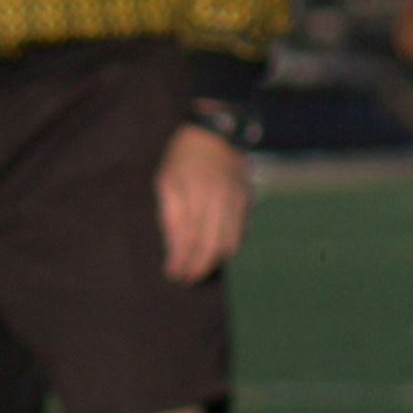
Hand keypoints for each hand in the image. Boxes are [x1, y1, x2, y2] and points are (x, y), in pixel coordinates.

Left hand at [155, 121, 249, 284]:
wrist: (215, 132)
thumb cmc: (182, 158)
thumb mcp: (166, 180)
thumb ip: (170, 215)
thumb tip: (173, 249)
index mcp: (194, 192)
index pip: (188, 237)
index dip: (180, 261)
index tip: (172, 274)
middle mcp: (218, 198)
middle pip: (210, 245)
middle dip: (197, 267)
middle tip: (186, 279)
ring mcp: (236, 199)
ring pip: (229, 243)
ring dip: (214, 262)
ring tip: (199, 271)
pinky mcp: (247, 200)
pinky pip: (240, 232)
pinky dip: (228, 247)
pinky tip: (215, 253)